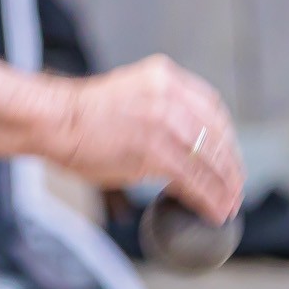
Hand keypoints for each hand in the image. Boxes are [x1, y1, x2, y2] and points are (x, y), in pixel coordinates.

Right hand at [58, 57, 243, 223]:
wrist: (54, 119)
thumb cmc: (83, 115)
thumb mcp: (130, 95)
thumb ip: (159, 108)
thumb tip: (183, 144)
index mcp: (165, 77)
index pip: (213, 108)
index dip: (227, 138)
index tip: (229, 159)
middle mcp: (170, 94)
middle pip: (217, 135)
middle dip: (231, 167)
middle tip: (235, 189)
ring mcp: (164, 121)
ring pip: (211, 160)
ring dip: (225, 188)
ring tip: (228, 207)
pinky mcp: (156, 150)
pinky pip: (194, 179)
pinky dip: (208, 199)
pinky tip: (213, 212)